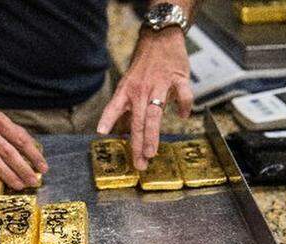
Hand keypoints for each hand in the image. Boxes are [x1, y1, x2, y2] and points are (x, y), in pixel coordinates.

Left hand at [97, 27, 193, 170]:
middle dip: (137, 144)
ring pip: (155, 114)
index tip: (102, 133)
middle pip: (138, 121)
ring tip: (151, 153)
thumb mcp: (130, 82)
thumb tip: (122, 129)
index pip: (115, 107)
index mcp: (128, 89)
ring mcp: (159, 84)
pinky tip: (182, 116)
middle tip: (139, 163)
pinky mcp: (177, 78)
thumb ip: (128, 106)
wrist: (161, 36)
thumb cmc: (145, 63)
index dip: (107, 119)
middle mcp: (141, 89)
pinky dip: (184, 107)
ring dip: (153, 135)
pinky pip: (183, 95)